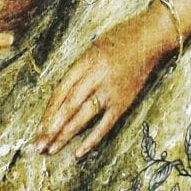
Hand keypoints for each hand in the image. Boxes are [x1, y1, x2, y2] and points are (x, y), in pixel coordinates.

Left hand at [35, 6, 174, 159]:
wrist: (152, 37)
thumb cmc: (121, 38)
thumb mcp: (93, 48)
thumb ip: (79, 71)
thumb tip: (63, 97)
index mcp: (85, 62)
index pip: (61, 90)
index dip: (48, 111)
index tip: (38, 127)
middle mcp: (96, 77)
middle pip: (68, 106)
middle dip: (51, 127)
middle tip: (38, 146)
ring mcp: (111, 91)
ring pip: (83, 116)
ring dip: (65, 135)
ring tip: (51, 150)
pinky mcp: (125, 102)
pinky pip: (105, 124)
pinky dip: (92, 139)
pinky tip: (78, 153)